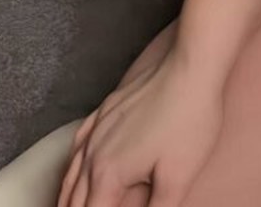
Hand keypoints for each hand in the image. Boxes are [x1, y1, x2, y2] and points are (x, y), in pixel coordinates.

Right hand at [56, 46, 223, 206]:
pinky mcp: (105, 111)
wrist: (191, 68)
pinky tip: (76, 168)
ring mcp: (97, 129)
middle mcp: (94, 153)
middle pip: (73, 200)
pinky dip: (72, 166)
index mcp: (108, 175)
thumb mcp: (178, 178)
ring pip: (70, 174)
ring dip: (69, 198)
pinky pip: (78, 143)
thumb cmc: (189, 121)